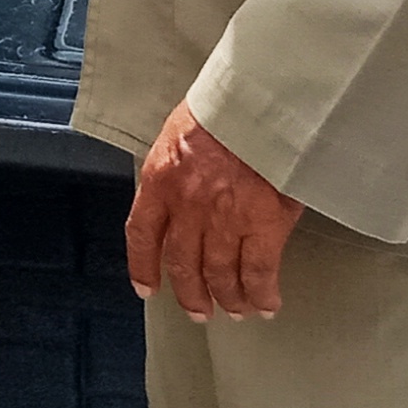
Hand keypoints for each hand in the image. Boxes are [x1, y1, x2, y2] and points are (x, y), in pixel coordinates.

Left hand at [125, 103, 304, 321]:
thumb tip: (182, 196)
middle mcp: (187, 205)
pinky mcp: (264, 223)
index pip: (141, 233)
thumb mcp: (182, 132)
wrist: (266, 97)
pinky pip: (258, 272)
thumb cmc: (228, 105)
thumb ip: (177, 169)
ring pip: (220, 275)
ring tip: (236, 310)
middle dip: (190, 294)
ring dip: (228, 298)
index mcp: (160, 178)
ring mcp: (225, 218)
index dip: (142, 266)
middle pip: (182, 264)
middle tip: (199, 310)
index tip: (147, 288)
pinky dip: (261, 294)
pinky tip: (265, 304)